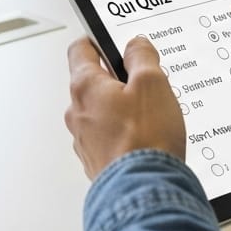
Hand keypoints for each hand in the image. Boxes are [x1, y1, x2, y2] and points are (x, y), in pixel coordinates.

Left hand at [66, 37, 185, 179]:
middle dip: (116, 79)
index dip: (96, 40)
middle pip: (92, 83)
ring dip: (120, 109)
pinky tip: (145, 140)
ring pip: (100, 112)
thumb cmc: (144, 140)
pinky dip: (123, 134)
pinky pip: (107, 138)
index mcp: (85, 86)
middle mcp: (77, 112)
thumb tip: (136, 45)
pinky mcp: (97, 161)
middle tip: (141, 81)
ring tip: (149, 115)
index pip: (80, 49)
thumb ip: (142, 56)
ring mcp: (84, 139)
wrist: (144, 191)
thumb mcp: (152, 83)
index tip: (108, 40)